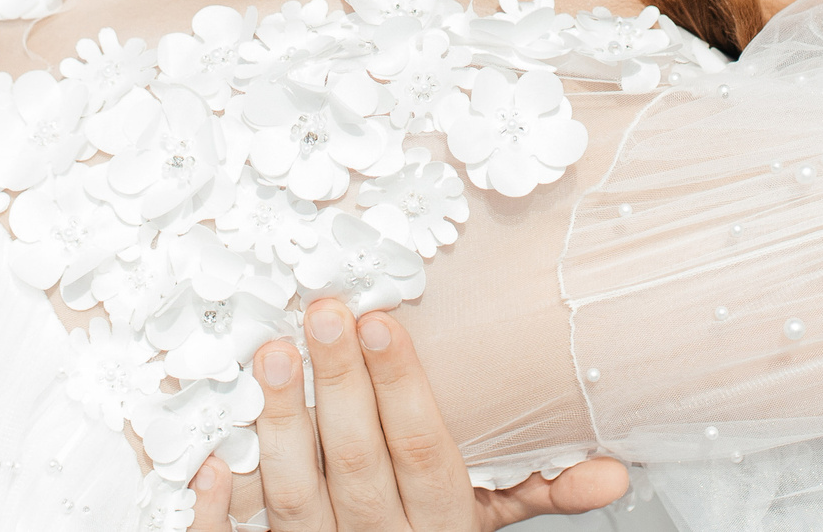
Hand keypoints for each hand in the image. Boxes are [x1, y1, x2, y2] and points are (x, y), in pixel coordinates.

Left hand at [192, 297, 629, 530]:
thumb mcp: (487, 526)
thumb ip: (538, 493)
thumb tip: (616, 473)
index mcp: (440, 528)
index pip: (423, 452)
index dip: (402, 389)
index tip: (383, 322)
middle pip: (355, 464)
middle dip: (339, 385)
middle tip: (321, 312)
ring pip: (294, 500)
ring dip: (278, 427)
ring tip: (268, 355)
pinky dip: (217, 514)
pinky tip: (207, 464)